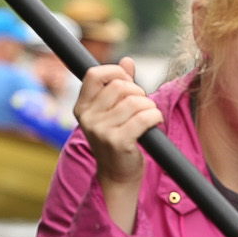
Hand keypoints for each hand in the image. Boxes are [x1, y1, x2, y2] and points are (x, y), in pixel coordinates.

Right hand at [74, 59, 160, 228]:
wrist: (117, 175)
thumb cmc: (118, 139)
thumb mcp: (113, 112)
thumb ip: (119, 85)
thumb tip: (127, 61)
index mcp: (82, 107)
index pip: (94, 74)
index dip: (116, 72)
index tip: (128, 83)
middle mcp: (87, 118)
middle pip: (120, 86)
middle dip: (138, 92)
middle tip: (142, 106)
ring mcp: (100, 130)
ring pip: (134, 101)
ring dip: (149, 106)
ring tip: (148, 117)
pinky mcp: (117, 141)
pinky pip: (143, 117)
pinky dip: (155, 116)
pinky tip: (154, 123)